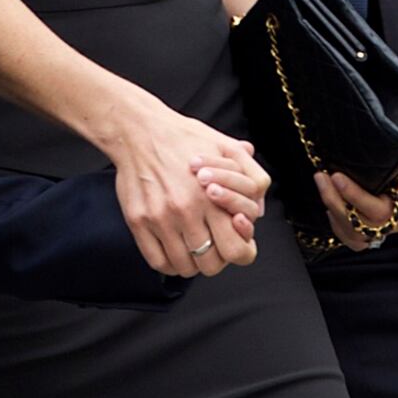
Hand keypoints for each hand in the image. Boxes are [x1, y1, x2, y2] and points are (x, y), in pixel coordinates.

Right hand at [101, 90, 266, 277]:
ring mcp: (159, 219)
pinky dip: (170, 262)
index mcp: (212, 196)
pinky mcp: (138, 222)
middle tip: (215, 245)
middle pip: (211, 264)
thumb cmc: (184, 139)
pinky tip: (174, 249)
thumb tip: (258, 210)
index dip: (242, 252)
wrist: (140, 131)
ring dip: (193, 262)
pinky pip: (158, 261)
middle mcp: (185, 211)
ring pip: (184, 267)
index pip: (235, 250)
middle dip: (218, 259)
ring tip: (194, 245)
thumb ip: (251, 177)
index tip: (237, 244)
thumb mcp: (227, 148)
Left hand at [314, 163, 397, 248]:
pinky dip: (340, 228)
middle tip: (322, 177)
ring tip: (323, 187)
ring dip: (335, 212)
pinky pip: (356, 242)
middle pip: (369, 223)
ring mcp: (391, 227)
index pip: (384, 207)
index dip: (356, 196)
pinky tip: (331, 209)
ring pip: (359, 234)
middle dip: (338, 200)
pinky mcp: (377, 233)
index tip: (336, 177)